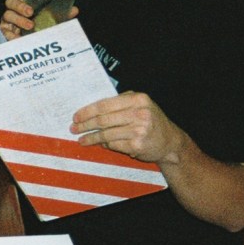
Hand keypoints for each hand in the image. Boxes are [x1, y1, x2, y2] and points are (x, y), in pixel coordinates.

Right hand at [0, 0, 78, 39]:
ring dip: (19, 20)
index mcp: (22, 2)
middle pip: (10, 2)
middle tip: (31, 12)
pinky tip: (18, 38)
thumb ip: (60, 14)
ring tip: (30, 26)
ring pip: (7, 15)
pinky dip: (11, 35)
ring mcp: (7, 21)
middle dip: (20, 6)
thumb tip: (74, 10)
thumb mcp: (51, 20)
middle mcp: (13, 10)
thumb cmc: (40, 28)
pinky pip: (4, 32)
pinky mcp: (4, 32)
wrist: (32, 47)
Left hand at [70, 91, 184, 163]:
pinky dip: (104, 144)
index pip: (105, 104)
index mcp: (138, 99)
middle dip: (85, 125)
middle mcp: (140, 113)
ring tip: (82, 140)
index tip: (76, 117)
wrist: (170, 142)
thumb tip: (91, 109)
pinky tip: (100, 144)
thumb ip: (120, 102)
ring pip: (106, 134)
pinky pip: (113, 144)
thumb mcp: (140, 105)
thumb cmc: (151, 121)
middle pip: (103, 120)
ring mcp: (139, 130)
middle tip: (74, 129)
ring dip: (90, 138)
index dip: (87, 111)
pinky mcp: (137, 145)